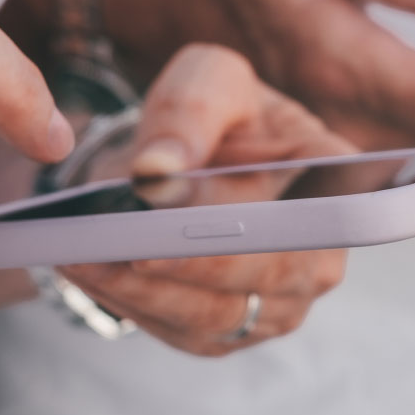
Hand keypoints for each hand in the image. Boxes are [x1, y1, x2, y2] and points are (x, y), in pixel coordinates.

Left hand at [58, 44, 348, 356]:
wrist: (191, 153)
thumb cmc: (214, 111)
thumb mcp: (206, 81)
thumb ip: (190, 112)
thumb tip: (158, 171)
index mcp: (336, 181)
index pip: (310, 219)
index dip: (248, 233)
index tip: (168, 235)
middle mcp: (323, 252)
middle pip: (258, 277)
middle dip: (176, 265)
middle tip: (103, 248)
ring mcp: (284, 300)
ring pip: (215, 315)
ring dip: (141, 292)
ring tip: (78, 256)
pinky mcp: (239, 329)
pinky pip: (186, 333)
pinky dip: (134, 307)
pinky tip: (89, 273)